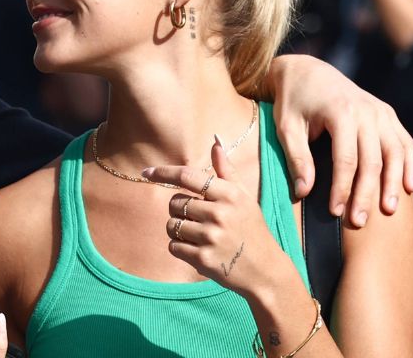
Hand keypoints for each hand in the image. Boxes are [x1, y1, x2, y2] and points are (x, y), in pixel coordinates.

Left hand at [144, 139, 295, 297]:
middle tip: (198, 220)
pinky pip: (173, 246)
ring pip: (171, 225)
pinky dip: (180, 248)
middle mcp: (220, 213)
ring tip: (199, 236)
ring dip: (178, 230)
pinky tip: (199, 251)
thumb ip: (226, 171)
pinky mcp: (203, 259)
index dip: (163, 173)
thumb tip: (215, 142)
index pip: (188, 176)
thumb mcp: (245, 198)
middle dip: (179, 210)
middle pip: (174, 203)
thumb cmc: (252, 230)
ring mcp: (211, 237)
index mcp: (230, 194)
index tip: (146, 172)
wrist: (266, 272)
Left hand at [267, 54, 412, 227]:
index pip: (346, 159)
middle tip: (359, 221)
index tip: (335, 212)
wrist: (308, 71)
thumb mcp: (286, 127)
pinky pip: (405, 142)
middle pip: (373, 160)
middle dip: (366, 193)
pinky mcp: (388, 114)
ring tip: (388, 211)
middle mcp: (367, 111)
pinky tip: (409, 188)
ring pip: (395, 153)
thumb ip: (297, 158)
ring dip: (394, 183)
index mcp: (341, 112)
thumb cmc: (293, 102)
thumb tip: (304, 192)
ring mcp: (381, 112)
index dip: (342, 188)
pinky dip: (410, 165)